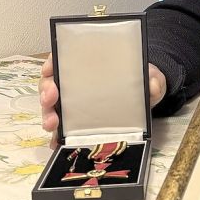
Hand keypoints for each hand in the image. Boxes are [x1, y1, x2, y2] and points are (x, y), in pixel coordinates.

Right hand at [39, 54, 166, 144]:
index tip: (51, 69)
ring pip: (52, 106)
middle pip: (51, 83)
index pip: (62, 57)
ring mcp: (73, 103)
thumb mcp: (150, 76)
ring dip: (48, 115)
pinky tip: (57, 142)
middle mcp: (75, 82)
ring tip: (52, 124)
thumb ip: (153, 79)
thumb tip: (153, 84)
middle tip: (51, 98)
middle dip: (46, 91)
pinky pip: (63, 129)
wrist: (145, 100)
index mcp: (87, 63)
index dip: (51, 62)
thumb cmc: (140, 80)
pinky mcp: (77, 122)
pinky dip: (57, 136)